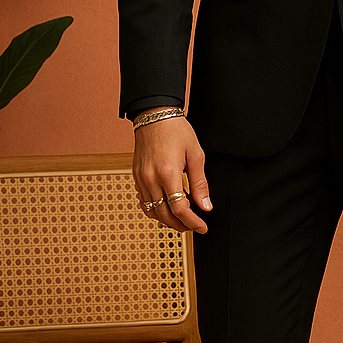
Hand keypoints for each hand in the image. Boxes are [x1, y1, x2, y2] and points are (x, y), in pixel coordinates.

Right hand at [133, 114, 210, 232]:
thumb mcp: (196, 155)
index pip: (179, 209)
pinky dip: (156, 210)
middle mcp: (150, 179)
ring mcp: (141, 179)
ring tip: (183, 219)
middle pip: (164, 215)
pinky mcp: (136, 176)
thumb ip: (200, 184)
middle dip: (181, 225)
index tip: (203, 227)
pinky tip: (167, 206)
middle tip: (195, 226)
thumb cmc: (177, 131)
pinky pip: (144, 202)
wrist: (154, 115)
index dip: (192, 222)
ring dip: (167, 220)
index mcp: (167, 173)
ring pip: (152, 212)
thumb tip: (206, 206)